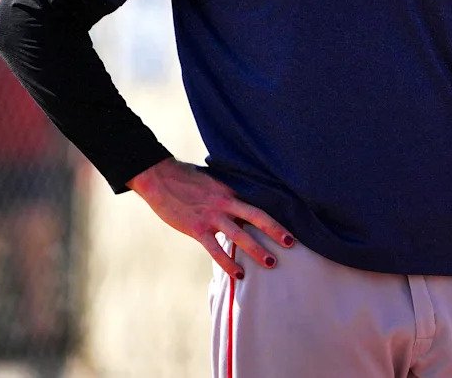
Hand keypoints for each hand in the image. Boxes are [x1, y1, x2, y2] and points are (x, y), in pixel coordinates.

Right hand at [126, 157, 294, 278]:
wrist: (159, 177)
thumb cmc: (186, 179)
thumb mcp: (212, 182)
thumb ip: (227, 193)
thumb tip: (240, 203)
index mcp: (230, 190)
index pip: (258, 202)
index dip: (274, 213)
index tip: (290, 222)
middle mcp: (225, 202)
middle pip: (257, 216)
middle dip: (276, 231)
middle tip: (292, 243)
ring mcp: (211, 216)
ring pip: (240, 235)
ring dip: (257, 250)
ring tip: (272, 263)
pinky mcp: (196, 228)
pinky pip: (216, 249)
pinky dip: (228, 263)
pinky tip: (239, 275)